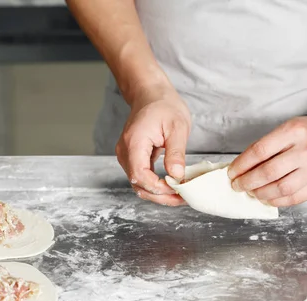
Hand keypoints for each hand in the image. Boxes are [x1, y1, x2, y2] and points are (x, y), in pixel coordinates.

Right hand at [116, 85, 190, 205]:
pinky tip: (172, 186)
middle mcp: (125, 152)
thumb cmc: (164, 106)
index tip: (177, 189)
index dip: (158, 187)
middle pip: (138, 184)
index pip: (140, 175)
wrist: (150, 95)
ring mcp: (126, 156)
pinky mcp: (132, 158)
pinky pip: (141, 177)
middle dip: (160, 196)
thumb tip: (177, 175)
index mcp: (134, 143)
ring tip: (179, 195)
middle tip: (182, 199)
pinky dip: (155, 185)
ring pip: (139, 184)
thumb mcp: (177, 127)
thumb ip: (176, 152)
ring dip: (158, 193)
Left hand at [227, 114, 306, 206]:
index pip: (259, 151)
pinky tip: (267, 197)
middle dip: (247, 182)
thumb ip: (266, 147)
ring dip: (260, 193)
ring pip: (281, 189)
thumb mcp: (286, 130)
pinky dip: (276, 201)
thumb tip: (241, 168)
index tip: (232, 173)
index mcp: (294, 131)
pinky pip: (294, 198)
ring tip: (251, 192)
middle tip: (237, 185)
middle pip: (268, 172)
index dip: (241, 165)